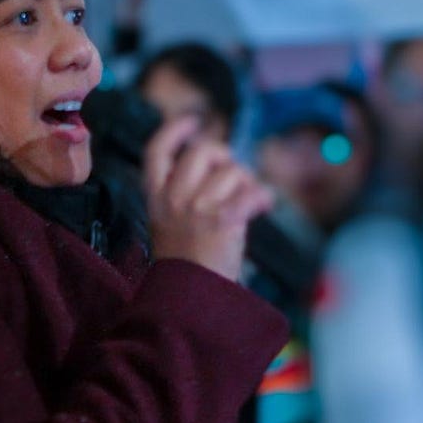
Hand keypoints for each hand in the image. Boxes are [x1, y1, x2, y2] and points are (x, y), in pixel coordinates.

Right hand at [144, 113, 273, 279]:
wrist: (188, 300)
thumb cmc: (186, 265)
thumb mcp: (168, 224)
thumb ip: (184, 193)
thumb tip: (222, 164)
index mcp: (155, 198)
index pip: (157, 151)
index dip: (175, 130)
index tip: (192, 121)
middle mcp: (174, 198)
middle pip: (203, 151)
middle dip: (226, 157)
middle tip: (234, 174)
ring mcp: (197, 208)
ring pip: (233, 172)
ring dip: (247, 183)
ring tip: (250, 201)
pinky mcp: (223, 220)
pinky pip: (251, 192)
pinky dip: (263, 197)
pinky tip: (266, 204)